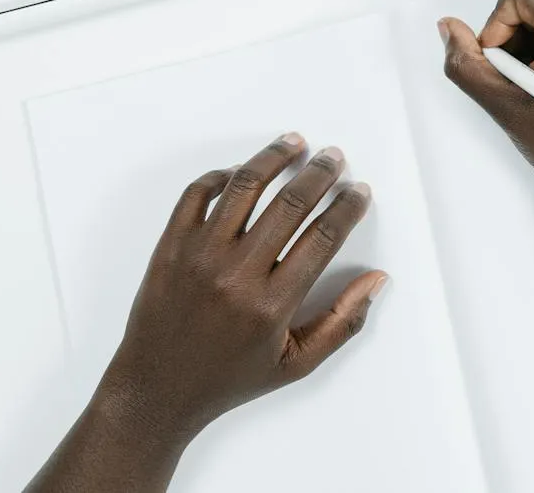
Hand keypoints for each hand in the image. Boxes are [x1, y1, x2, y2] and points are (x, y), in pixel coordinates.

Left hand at [96, 134, 386, 441]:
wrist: (156, 389)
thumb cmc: (229, 379)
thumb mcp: (296, 364)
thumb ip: (342, 322)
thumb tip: (377, 280)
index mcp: (271, 305)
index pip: (322, 237)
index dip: (348, 207)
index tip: (359, 191)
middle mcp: (236, 274)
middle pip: (290, 203)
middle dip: (320, 173)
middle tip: (334, 158)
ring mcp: (199, 255)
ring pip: (244, 186)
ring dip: (274, 158)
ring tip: (294, 143)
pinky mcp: (170, 246)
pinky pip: (196, 193)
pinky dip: (220, 175)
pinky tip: (241, 171)